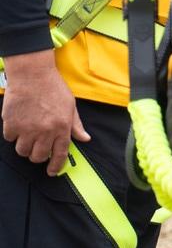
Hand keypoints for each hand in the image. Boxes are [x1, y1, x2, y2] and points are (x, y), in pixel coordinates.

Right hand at [2, 50, 88, 175]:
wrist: (33, 75)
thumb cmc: (53, 88)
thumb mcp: (70, 105)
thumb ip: (76, 125)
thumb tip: (85, 139)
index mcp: (62, 127)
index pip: (60, 154)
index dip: (56, 166)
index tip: (52, 172)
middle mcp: (45, 131)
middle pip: (38, 156)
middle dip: (38, 156)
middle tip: (38, 148)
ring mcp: (27, 129)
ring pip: (23, 151)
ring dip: (25, 147)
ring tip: (27, 136)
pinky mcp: (12, 124)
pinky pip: (10, 139)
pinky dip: (13, 135)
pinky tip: (18, 123)